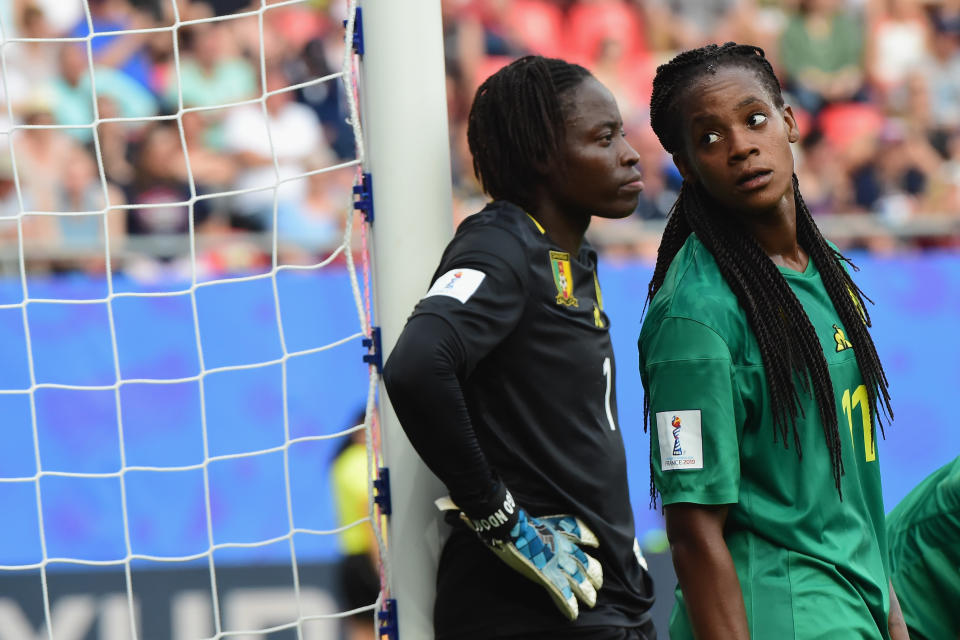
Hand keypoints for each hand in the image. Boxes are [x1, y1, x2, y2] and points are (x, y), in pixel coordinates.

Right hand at [437, 486, 602, 619]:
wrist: (504, 521)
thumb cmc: (505, 513)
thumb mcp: (510, 509)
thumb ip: (502, 509)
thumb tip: (464, 506)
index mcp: (554, 529)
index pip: (581, 533)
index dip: (590, 540)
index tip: (596, 544)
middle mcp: (560, 546)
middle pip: (586, 561)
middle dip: (594, 573)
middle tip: (597, 581)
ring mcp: (555, 561)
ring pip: (581, 579)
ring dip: (588, 590)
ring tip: (591, 600)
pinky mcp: (546, 576)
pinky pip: (563, 594)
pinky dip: (569, 606)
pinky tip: (574, 614)